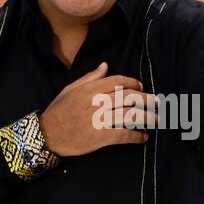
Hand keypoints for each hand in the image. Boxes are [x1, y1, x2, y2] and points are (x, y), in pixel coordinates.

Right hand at [38, 62, 155, 156]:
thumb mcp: (70, 89)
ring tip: (156, 119)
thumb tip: (105, 65)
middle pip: (129, 97)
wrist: (46, 135)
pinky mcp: (100, 137)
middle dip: (146, 99)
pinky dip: (136, 136)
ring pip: (130, 115)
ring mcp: (99, 120)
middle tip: (157, 102)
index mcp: (90, 89)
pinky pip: (124, 135)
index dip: (133, 83)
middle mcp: (97, 102)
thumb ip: (89, 77)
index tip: (141, 88)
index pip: (118, 81)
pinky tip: (143, 137)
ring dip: (147, 117)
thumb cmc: (58, 112)